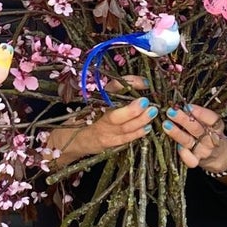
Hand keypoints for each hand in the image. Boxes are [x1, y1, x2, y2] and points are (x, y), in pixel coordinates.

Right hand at [42, 94, 158, 168]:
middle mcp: (97, 116)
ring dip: (138, 121)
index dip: (128, 84)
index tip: (145, 83)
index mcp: (96, 100)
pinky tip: (146, 128)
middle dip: (130, 110)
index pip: (112, 89)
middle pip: (113, 115)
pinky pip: (123, 140)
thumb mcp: (101, 97)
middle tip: (145, 102)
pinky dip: (136, 134)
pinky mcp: (108, 144)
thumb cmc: (90, 114)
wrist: (73, 138)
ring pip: (121, 129)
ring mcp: (102, 132)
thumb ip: (120, 88)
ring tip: (152, 112)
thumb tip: (144, 83)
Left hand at [162, 103, 226, 180]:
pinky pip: (190, 160)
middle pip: (197, 129)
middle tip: (171, 111)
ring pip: (189, 141)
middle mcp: (211, 139)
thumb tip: (179, 104)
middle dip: (183, 119)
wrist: (217, 154)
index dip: (200, 113)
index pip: (212, 119)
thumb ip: (198, 115)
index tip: (188, 106)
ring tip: (166, 125)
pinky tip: (177, 146)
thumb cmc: (208, 132)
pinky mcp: (198, 160)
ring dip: (176, 133)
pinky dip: (183, 154)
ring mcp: (204, 151)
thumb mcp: (209, 122)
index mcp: (217, 127)